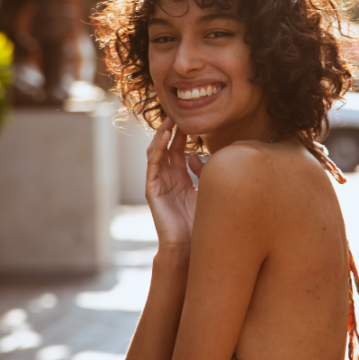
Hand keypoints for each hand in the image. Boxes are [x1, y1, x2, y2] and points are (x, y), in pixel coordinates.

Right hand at [145, 118, 204, 248]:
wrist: (189, 245)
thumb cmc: (200, 222)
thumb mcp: (205, 191)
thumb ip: (203, 173)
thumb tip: (198, 156)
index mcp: (180, 178)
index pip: (178, 150)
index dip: (182, 134)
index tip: (190, 119)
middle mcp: (168, 178)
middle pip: (166, 148)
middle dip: (171, 131)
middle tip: (178, 114)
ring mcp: (159, 183)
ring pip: (156, 153)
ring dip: (161, 136)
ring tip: (169, 121)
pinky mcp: (152, 189)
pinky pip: (153, 165)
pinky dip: (157, 149)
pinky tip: (164, 137)